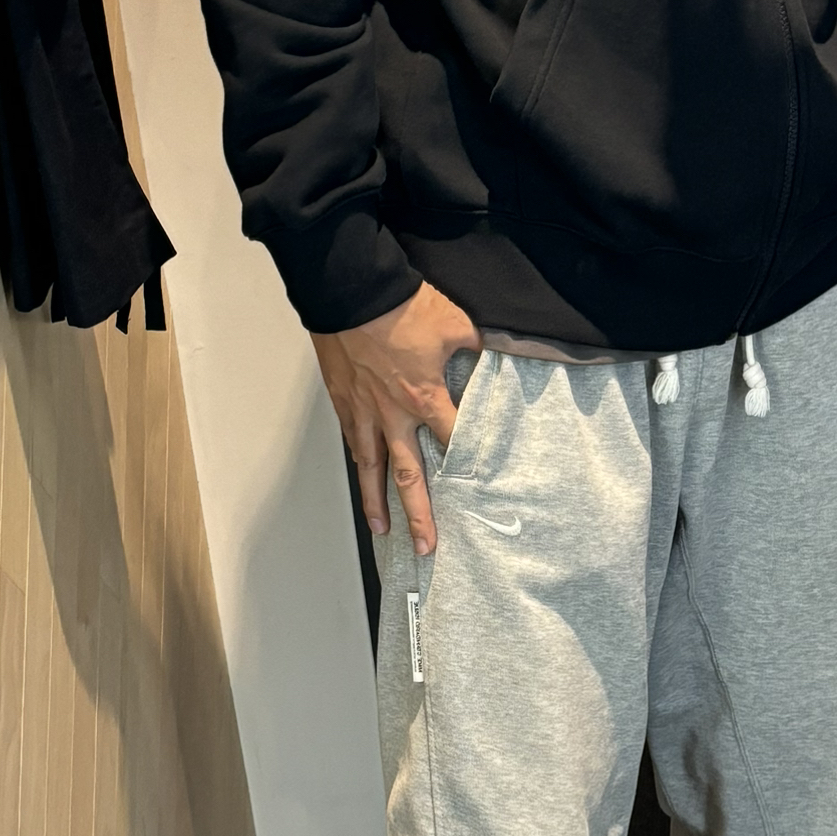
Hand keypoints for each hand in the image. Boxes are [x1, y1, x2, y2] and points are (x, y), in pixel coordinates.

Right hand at [313, 282, 481, 555]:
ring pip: (372, 468)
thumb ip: (476, 350)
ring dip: (377, 502)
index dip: (470, 471)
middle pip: (410, 476)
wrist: (350, 290)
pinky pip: (352, 443)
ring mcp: (364, 412)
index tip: (480, 497)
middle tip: (427, 545)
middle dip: (420, 515)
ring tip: (382, 529)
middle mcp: (394, 415)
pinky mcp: (343, 401)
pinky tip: (361, 479)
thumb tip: (493, 361)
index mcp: (426, 397)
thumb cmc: (400, 305)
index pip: (455, 444)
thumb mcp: (455, 323)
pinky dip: (357, 467)